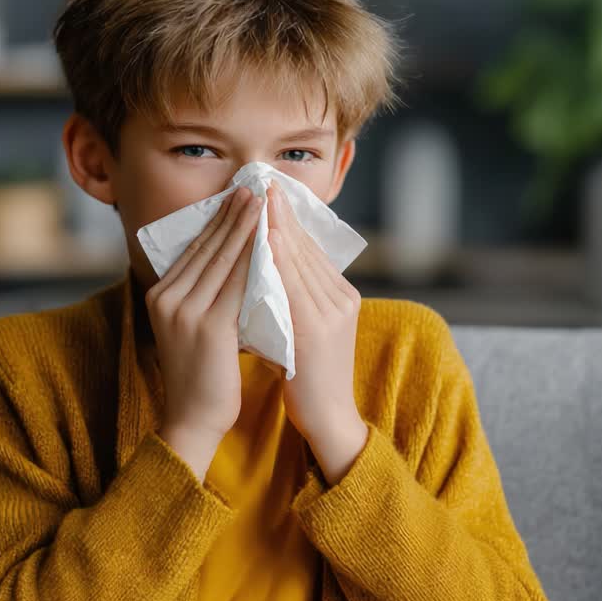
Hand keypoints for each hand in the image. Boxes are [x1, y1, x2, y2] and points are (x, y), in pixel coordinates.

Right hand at [147, 186, 261, 480]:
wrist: (192, 421)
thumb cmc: (203, 377)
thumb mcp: (195, 328)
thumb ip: (204, 296)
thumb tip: (232, 262)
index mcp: (161, 294)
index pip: (195, 247)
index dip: (219, 219)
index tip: (241, 195)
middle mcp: (167, 297)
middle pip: (207, 245)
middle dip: (234, 213)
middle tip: (255, 185)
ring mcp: (184, 311)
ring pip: (222, 258)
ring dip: (246, 226)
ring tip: (265, 201)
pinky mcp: (207, 326)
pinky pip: (237, 283)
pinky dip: (255, 258)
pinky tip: (271, 240)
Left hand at [266, 186, 368, 483]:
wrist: (328, 420)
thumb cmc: (308, 378)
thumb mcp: (303, 330)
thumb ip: (291, 299)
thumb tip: (262, 270)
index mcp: (340, 296)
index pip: (310, 248)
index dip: (289, 219)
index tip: (268, 192)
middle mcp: (341, 298)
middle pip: (308, 246)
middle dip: (283, 212)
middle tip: (262, 180)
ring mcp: (332, 312)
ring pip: (301, 259)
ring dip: (279, 225)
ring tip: (260, 197)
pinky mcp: (318, 329)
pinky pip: (294, 284)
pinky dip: (279, 257)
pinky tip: (263, 238)